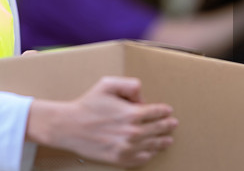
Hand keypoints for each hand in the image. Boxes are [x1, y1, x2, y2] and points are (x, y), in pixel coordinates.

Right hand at [27, 76, 176, 166]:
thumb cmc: (88, 104)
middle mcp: (133, 132)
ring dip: (162, 142)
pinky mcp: (120, 159)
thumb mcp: (107, 84)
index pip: (157, 112)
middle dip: (167, 126)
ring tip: (168, 140)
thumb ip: (129, 84)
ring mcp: (127, 148)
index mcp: (132, 113)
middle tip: (173, 124)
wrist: (70, 127)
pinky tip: (151, 151)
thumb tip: (142, 95)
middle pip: (158, 129)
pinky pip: (141, 159)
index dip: (164, 111)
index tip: (168, 111)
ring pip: (152, 145)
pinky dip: (149, 155)